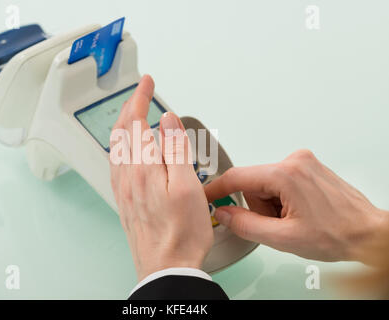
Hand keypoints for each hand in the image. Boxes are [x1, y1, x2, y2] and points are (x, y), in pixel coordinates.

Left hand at [109, 75, 212, 280]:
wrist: (166, 268)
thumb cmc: (181, 233)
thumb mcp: (187, 187)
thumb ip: (176, 150)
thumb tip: (167, 121)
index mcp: (143, 169)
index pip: (137, 122)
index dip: (142, 98)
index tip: (148, 82)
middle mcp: (127, 176)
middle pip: (123, 131)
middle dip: (131, 106)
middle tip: (142, 92)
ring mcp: (123, 189)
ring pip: (117, 146)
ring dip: (124, 124)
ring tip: (134, 113)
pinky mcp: (125, 200)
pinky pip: (116, 163)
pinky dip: (121, 146)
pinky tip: (126, 149)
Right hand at [205, 149, 388, 263]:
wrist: (367, 233)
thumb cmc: (337, 234)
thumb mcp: (283, 238)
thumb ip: (246, 225)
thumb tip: (224, 214)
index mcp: (286, 174)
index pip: (237, 177)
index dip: (217, 189)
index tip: (206, 197)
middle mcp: (295, 160)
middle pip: (253, 182)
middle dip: (258, 206)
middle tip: (277, 224)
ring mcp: (303, 161)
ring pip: (266, 182)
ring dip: (271, 203)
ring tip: (292, 219)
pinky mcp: (308, 166)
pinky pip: (279, 180)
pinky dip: (281, 197)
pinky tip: (298, 210)